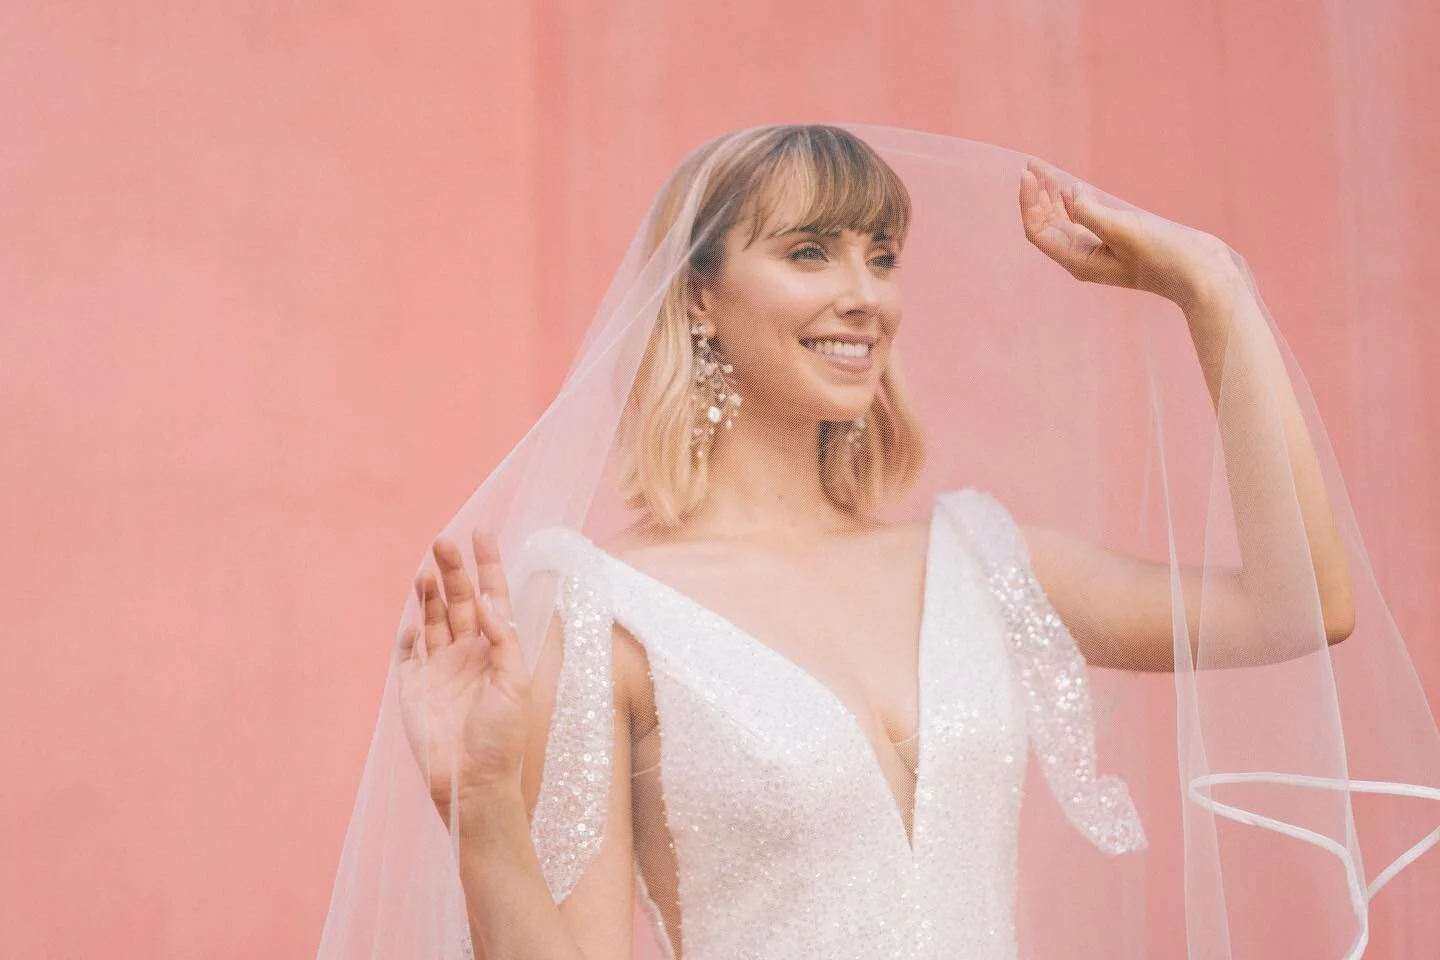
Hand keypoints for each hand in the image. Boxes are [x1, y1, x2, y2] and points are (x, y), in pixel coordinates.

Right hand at [395, 530, 530, 824]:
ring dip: (429, 594)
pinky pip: (407, 652)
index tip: (482, 533)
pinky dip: (408, 634)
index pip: (493, 597)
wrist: (472, 782)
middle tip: (444, 541)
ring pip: (433, 618)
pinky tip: (413, 621)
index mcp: (497, 649)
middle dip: (453, 570)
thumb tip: (491, 604)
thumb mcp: (515, 684)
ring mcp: (438, 667)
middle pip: (459, 599)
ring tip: (427, 569)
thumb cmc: (503, 737)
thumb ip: (504, 642)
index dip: (488, 565)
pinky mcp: (413, 686)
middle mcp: (467, 652)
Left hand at [1018, 157, 1237, 309]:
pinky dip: (1075, 203)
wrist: (1202, 274)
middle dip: (1037, 194)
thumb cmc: (1163, 254)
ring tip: (1044, 170)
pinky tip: (1072, 188)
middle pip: (1047, 225)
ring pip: (1065, 222)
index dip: (1029, 201)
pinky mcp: (1118, 243)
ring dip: (1053, 196)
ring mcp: (1101, 251)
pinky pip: (1086, 221)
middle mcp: (1084, 258)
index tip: (1029, 172)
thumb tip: (1069, 192)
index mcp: (1078, 261)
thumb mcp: (1122, 229)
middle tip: (1031, 163)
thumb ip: (1089, 211)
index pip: (1038, 230)